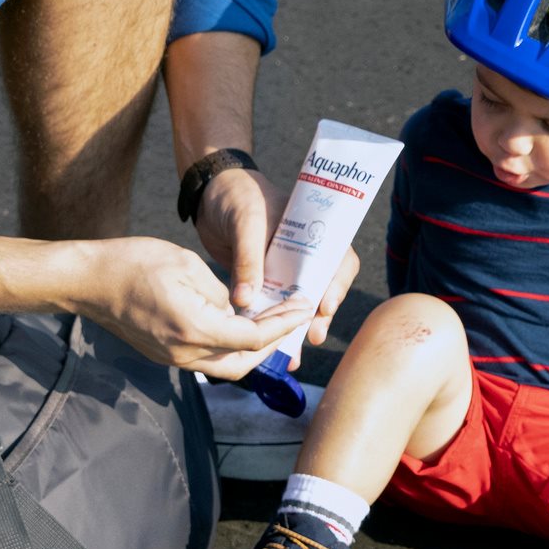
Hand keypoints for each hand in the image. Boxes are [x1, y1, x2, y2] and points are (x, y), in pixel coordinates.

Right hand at [69, 236, 310, 378]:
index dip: (283, 324)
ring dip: (251, 348)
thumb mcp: (188, 265)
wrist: (88, 281)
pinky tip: (239, 323)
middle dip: (273, 343)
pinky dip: (229, 346)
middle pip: (244, 363)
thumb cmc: (134, 263)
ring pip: (225, 366)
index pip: (253, 338)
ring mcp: (172, 359)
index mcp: (194, 328)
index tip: (303, 307)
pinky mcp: (163, 355)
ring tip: (271, 321)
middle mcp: (184, 353)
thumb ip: (221, 292)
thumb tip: (241, 309)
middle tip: (291, 317)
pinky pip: (205, 359)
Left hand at [191, 165, 355, 345]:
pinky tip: (268, 348)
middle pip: (322, 289)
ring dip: (297, 329)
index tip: (324, 305)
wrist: (210, 193)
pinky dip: (272, 327)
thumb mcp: (246, 222)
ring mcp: (284, 270)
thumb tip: (245, 300)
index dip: (337, 285)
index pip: (338, 261)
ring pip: (297, 304)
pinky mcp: (264, 281)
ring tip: (292, 356)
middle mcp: (304, 254)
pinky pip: (273, 307)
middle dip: (320, 316)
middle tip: (313, 337)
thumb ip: (248, 259)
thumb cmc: (237, 195)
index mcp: (314, 233)